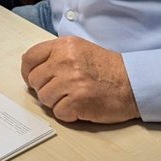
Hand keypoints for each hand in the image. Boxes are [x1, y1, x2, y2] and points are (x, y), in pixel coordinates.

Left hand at [19, 36, 139, 123]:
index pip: (29, 58)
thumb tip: (33, 70)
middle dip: (44, 88)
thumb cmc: (106, 68)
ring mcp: (70, 82)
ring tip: (73, 97)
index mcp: (64, 46)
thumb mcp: (80, 49)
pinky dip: (67, 113)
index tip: (34, 79)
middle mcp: (65, 62)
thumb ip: (56, 55)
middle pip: (35, 81)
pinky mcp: (77, 102)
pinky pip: (58, 113)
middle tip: (61, 90)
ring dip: (56, 102)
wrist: (132, 83)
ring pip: (44, 98)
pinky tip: (80, 106)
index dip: (28, 72)